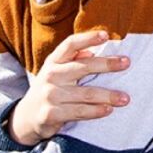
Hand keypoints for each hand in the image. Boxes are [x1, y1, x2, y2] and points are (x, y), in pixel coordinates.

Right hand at [7, 28, 130, 145]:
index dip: (88, 38)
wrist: (26, 117)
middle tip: (127, 63)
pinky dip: (95, 111)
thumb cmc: (50, 90)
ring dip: (108, 95)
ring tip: (125, 98)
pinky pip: (79, 111)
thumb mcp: (56, 72)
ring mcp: (50, 95)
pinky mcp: (51, 114)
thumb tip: (91, 52)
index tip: (106, 35)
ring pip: (86, 93)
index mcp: (53, 61)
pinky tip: (108, 110)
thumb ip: (72, 61)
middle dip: (107, 64)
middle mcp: (51, 75)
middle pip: (83, 67)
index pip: (70, 44)